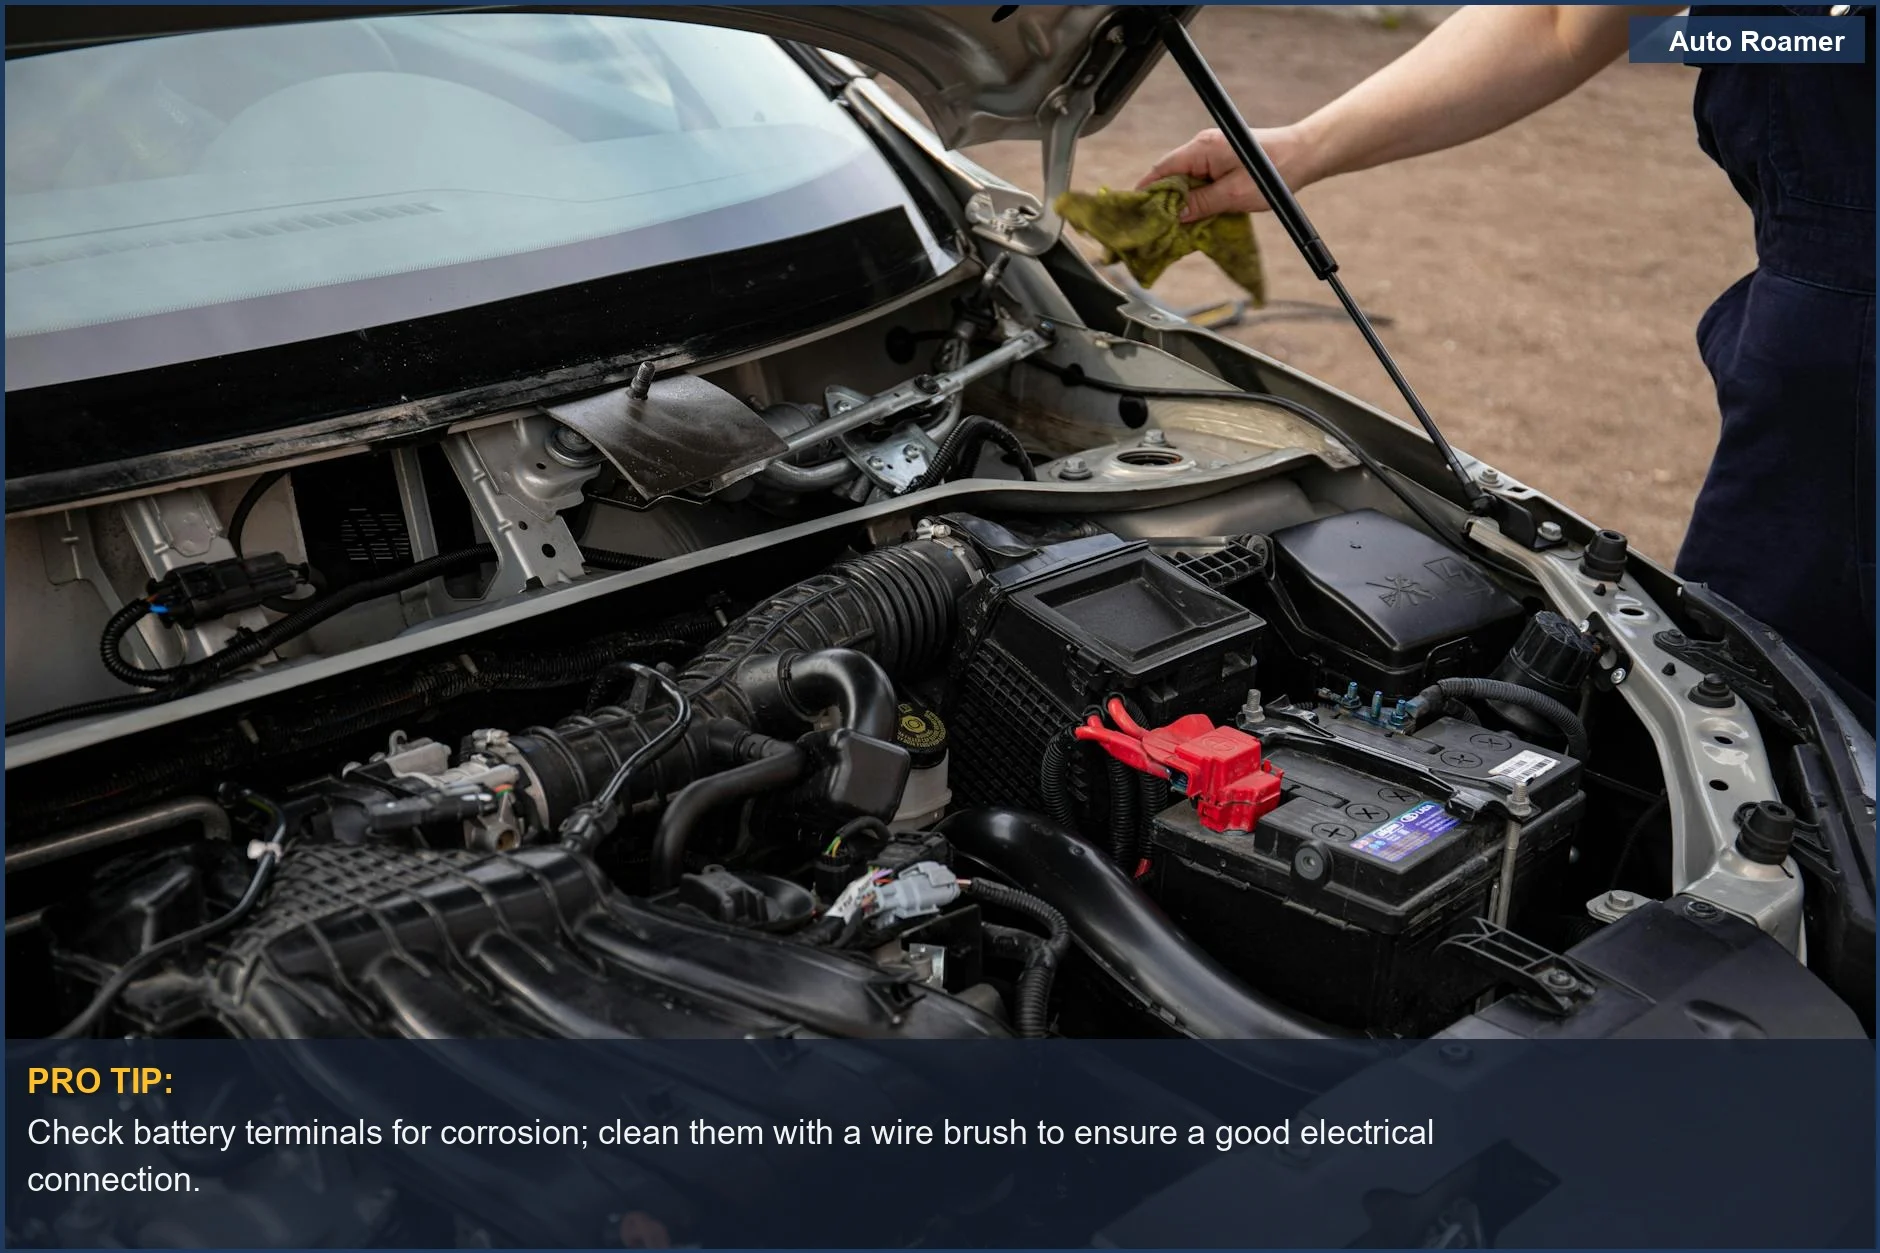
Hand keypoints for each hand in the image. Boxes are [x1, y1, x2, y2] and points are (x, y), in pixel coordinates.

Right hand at [1136, 126, 1317, 221]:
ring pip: (1183, 180)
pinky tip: (1193, 216)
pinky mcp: (1221, 161)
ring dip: (1179, 202)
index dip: (1145, 193)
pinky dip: (1193, 198)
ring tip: (1172, 227)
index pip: (1161, 170)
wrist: (1305, 154)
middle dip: (1161, 202)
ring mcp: (1212, 153)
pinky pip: (1198, 181)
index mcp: (1202, 149)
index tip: (1135, 214)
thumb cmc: (1276, 171)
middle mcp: (1203, 147)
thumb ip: (1201, 204)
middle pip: (1169, 176)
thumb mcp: (1234, 195)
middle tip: (1153, 228)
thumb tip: (1173, 215)